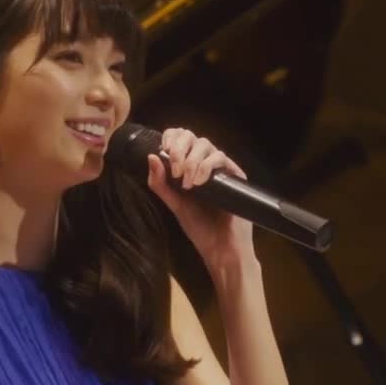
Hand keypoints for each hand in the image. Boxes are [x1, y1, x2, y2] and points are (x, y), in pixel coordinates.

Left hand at [145, 128, 254, 267]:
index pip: (181, 138)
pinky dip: (207, 166)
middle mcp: (205, 164)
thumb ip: (160, 184)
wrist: (220, 246)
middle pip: (192, 137)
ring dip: (192, 161)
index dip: (171, 137)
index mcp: (189, 167)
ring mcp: (221, 168)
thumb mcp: (174, 204)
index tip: (164, 151)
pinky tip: (200, 182)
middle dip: (180, 150)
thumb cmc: (199, 227)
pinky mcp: (234, 174)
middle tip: (176, 172)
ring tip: (188, 183)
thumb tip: (150, 157)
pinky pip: (221, 157)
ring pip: (206, 144)